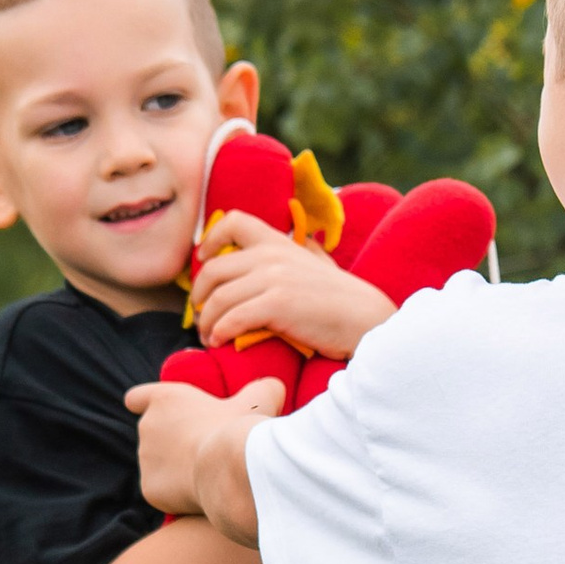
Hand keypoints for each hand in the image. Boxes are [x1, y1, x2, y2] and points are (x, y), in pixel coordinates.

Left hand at [128, 375, 281, 538]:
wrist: (229, 469)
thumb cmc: (240, 428)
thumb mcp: (260, 399)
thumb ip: (263, 389)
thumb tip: (273, 387)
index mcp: (164, 398)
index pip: (137, 398)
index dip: (143, 405)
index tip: (154, 413)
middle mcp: (146, 426)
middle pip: (152, 434)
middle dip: (172, 442)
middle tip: (204, 450)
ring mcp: (145, 459)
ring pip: (157, 464)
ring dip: (175, 468)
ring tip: (206, 475)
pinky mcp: (149, 488)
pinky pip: (162, 491)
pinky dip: (176, 495)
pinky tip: (199, 496)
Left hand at [187, 209, 396, 360]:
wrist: (366, 318)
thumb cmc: (341, 297)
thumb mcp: (317, 262)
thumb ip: (297, 252)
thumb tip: (290, 246)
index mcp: (278, 241)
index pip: (232, 221)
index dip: (210, 240)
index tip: (203, 260)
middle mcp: (272, 255)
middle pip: (213, 270)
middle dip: (198, 296)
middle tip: (199, 315)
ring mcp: (274, 279)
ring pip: (218, 299)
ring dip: (206, 322)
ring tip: (208, 337)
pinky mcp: (276, 305)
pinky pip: (232, 318)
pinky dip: (219, 333)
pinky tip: (220, 342)